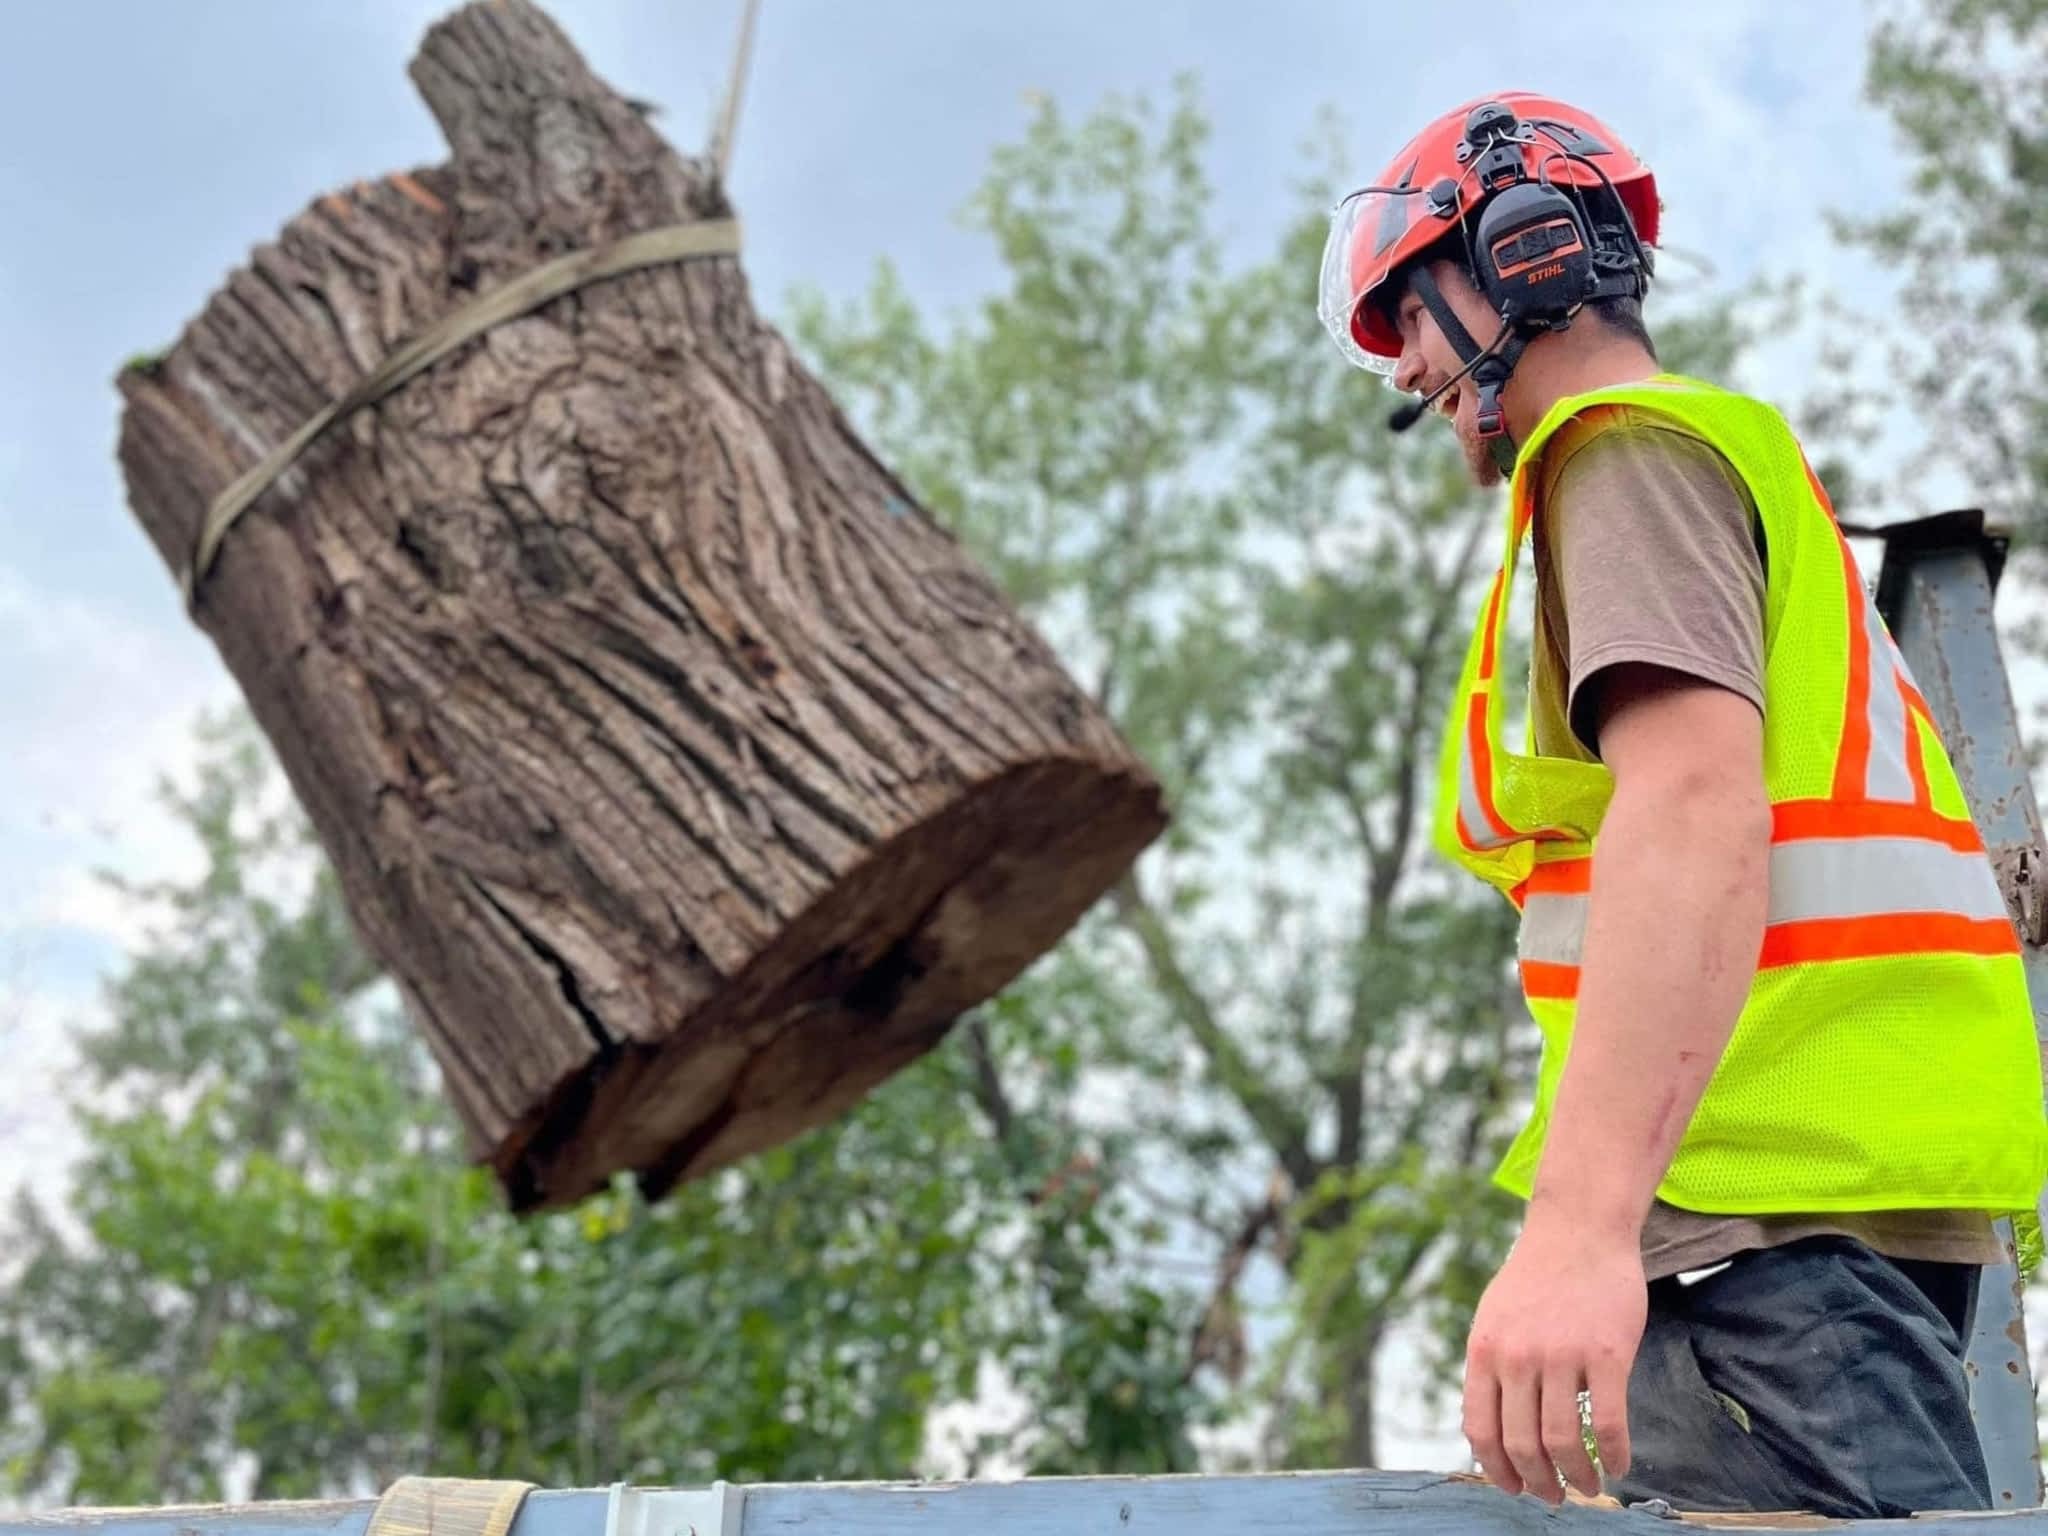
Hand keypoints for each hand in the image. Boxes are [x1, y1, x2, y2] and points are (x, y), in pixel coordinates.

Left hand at [1462, 1221, 1645, 1502]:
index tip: (1514, 1488)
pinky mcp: (1608, 1354)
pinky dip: (1614, 1455)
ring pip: (1564, 1441)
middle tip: (1555, 1497)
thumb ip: (1491, 1368)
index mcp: (1485, 1351)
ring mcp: (1562, 1355)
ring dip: (1577, 1477)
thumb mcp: (1494, 1318)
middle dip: (1538, 1483)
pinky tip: (1618, 1464)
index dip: (1497, 1470)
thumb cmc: (1538, 1277)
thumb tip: (1491, 1432)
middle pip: (1522, 1445)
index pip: (1480, 1430)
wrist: (1579, 1230)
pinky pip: (1608, 1423)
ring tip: (1588, 1486)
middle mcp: (1517, 1357)